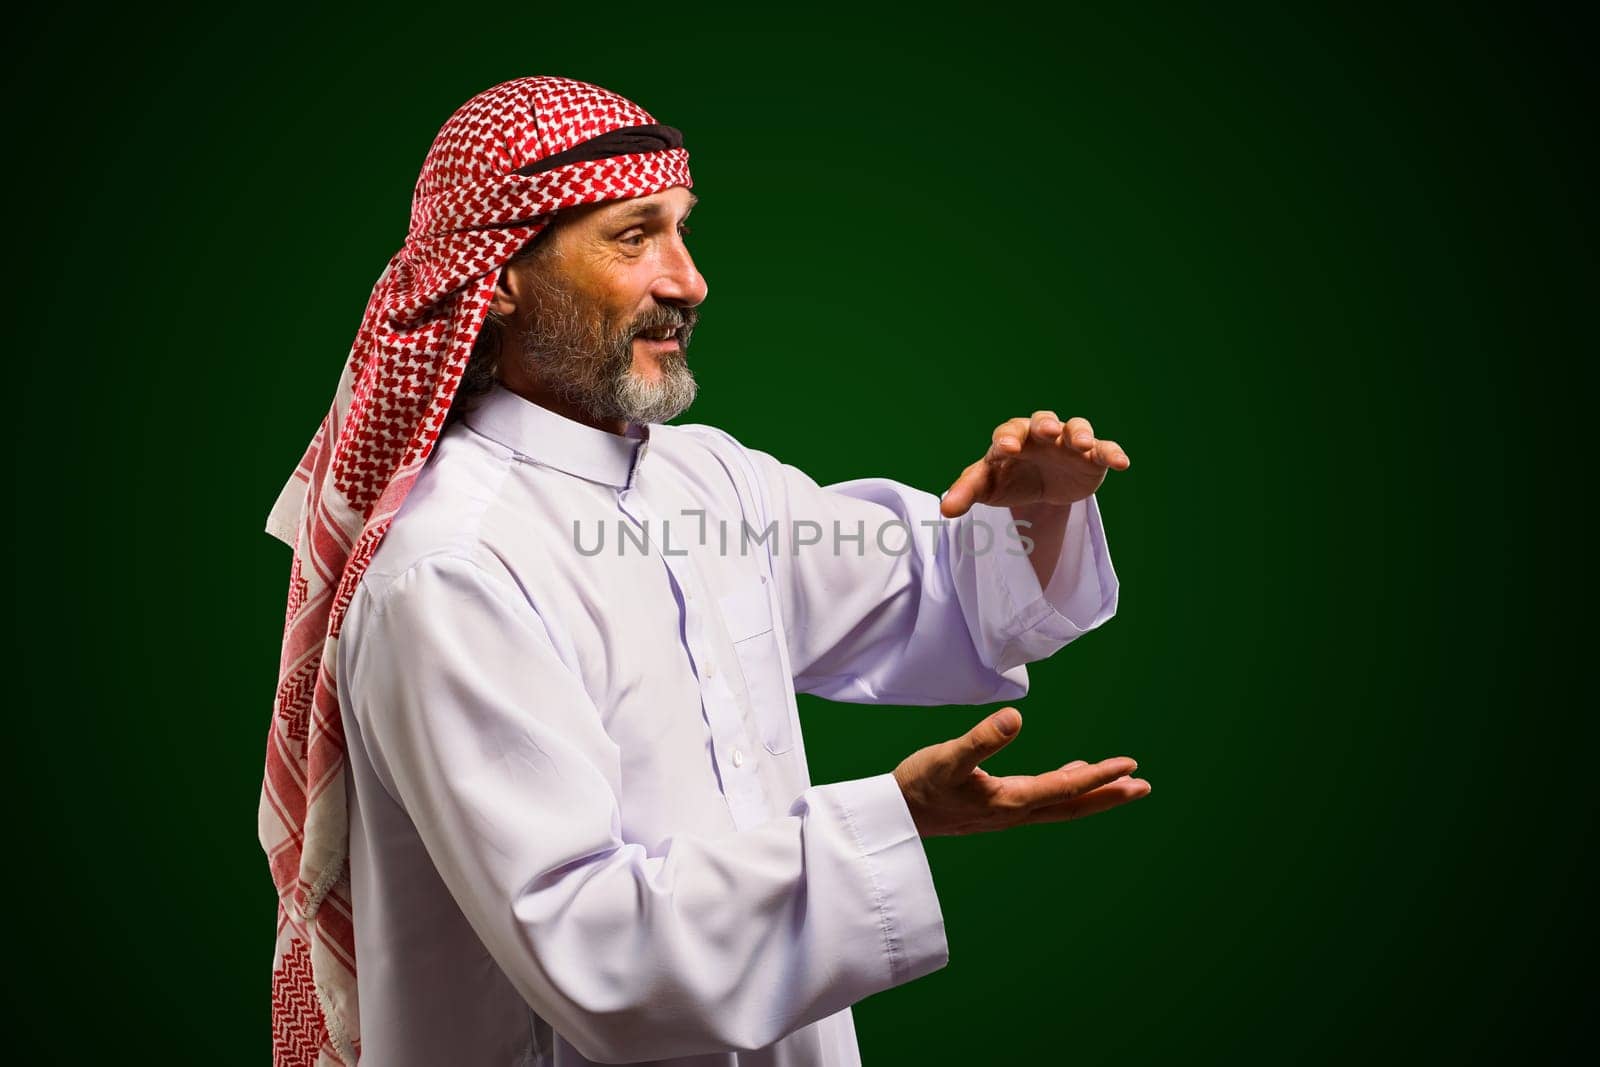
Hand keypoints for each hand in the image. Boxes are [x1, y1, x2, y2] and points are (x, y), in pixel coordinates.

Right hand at [891, 707, 1149, 837]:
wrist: (895, 817)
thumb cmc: (919, 785)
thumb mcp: (947, 757)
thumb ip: (981, 738)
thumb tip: (1016, 718)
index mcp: (1010, 800)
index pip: (1065, 787)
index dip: (1099, 775)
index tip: (1130, 765)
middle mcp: (1015, 811)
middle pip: (1073, 805)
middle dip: (1109, 795)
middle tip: (1144, 786)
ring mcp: (1007, 813)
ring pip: (1061, 804)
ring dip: (1092, 794)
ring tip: (1120, 783)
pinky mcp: (996, 809)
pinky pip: (1043, 800)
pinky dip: (1063, 788)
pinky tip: (1067, 774)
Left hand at [940, 411, 1129, 517]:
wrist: (1039, 488)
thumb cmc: (1008, 479)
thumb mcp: (986, 486)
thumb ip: (966, 492)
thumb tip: (946, 510)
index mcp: (1013, 438)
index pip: (1008, 432)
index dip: (1007, 438)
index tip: (1006, 449)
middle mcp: (1041, 434)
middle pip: (1042, 420)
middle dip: (1044, 425)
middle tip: (1045, 431)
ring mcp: (1067, 443)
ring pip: (1076, 428)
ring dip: (1079, 433)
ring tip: (1082, 444)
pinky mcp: (1091, 457)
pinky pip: (1103, 449)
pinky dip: (1112, 452)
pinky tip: (1122, 462)